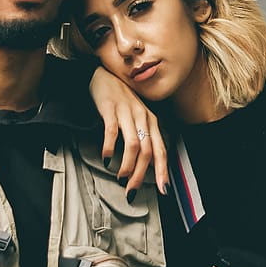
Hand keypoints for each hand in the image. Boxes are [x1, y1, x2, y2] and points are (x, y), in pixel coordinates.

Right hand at [89, 66, 168, 195]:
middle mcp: (143, 117)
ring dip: (128, 165)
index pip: (161, 150)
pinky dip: (110, 148)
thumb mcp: (137, 118)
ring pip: (133, 145)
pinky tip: (107, 159)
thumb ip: (143, 138)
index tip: (163, 190)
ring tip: (120, 177)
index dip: (163, 171)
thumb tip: (147, 165)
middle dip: (141, 175)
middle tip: (132, 190)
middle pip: (148, 151)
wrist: (102, 76)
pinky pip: (112, 131)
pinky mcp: (110, 108)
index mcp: (151, 121)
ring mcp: (127, 112)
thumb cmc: (120, 101)